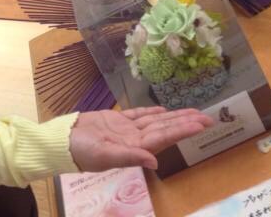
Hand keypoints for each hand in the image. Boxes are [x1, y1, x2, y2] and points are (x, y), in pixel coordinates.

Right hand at [69, 107, 213, 171]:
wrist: (61, 140)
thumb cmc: (81, 150)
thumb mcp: (105, 156)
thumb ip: (130, 157)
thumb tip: (155, 161)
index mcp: (135, 147)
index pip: (165, 137)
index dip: (183, 130)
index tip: (201, 125)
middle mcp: (135, 138)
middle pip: (166, 129)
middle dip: (186, 123)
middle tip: (208, 118)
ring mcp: (126, 129)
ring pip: (156, 121)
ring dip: (174, 117)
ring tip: (193, 112)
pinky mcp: (116, 120)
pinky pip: (138, 115)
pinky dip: (151, 112)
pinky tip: (163, 110)